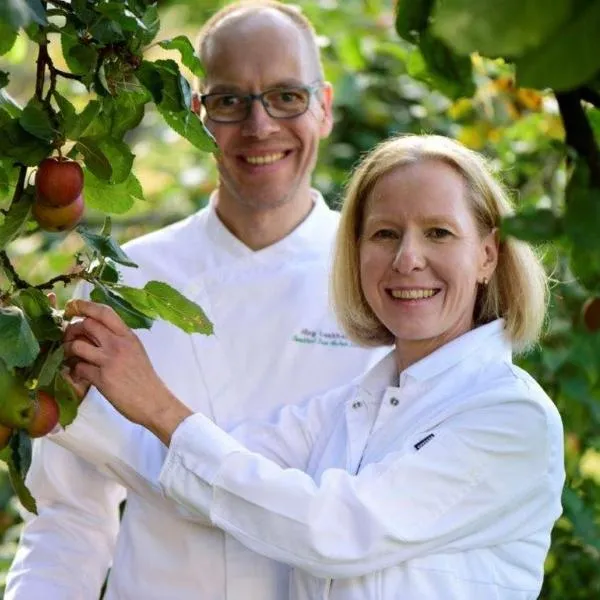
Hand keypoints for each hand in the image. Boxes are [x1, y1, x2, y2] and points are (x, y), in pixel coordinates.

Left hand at [63, 299, 191, 444]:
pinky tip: (78, 374)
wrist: (154, 401)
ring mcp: (109, 361)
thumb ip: (118, 340)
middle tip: (69, 337)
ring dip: (68, 350)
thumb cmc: (145, 378)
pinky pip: (78, 368)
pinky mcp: (102, 379)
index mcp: (128, 336)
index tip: (72, 307)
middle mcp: (118, 344)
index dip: (84, 306)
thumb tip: (94, 333)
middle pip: (86, 325)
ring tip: (70, 356)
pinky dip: (73, 370)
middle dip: (72, 329)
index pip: (104, 312)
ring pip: (77, 345)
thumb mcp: (136, 351)